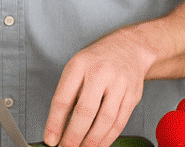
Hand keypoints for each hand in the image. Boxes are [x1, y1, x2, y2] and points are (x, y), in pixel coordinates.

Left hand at [42, 30, 153, 146]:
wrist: (129, 48)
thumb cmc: (97, 60)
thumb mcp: (76, 67)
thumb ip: (68, 93)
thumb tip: (57, 126)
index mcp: (79, 65)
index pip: (63, 98)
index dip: (55, 122)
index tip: (51, 139)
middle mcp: (100, 73)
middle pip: (85, 111)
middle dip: (73, 135)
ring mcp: (119, 85)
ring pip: (105, 120)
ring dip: (92, 141)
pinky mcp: (133, 96)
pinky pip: (120, 122)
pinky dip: (108, 138)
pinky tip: (99, 144)